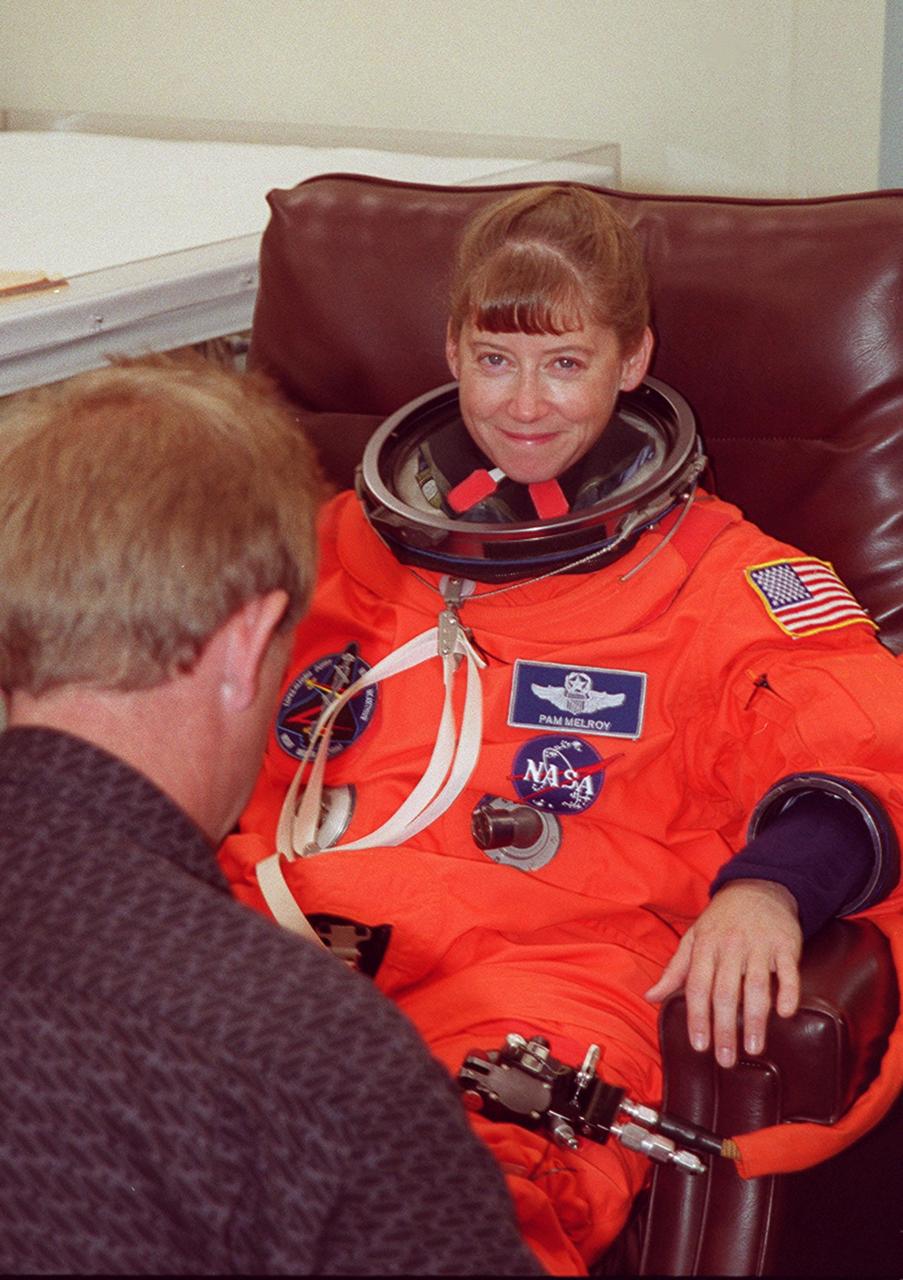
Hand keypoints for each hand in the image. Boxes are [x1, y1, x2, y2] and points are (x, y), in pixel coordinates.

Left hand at [644, 879, 801, 1067]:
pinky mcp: (785, 944)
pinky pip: (788, 970)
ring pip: (756, 985)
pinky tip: (786, 1013)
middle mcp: (730, 946)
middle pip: (725, 992)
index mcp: (705, 946)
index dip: (697, 1017)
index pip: (697, 987)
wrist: (758, 887)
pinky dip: (788, 991)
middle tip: (725, 1059)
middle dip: (724, 1028)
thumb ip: (675, 970)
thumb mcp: (693, 939)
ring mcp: (759, 945)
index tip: (699, 1046)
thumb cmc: (721, 920)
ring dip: (755, 1019)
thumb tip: (650, 997)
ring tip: (754, 1048)